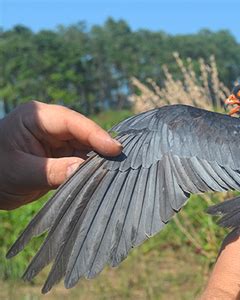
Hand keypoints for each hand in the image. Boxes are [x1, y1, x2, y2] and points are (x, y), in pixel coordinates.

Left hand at [0, 101, 121, 209]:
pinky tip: (103, 174)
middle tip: (122, 162)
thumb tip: (84, 168)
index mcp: (37, 117)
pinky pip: (82, 158)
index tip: (114, 149)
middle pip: (84, 132)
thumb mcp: (22, 173)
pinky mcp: (62, 154)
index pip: (72, 122)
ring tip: (116, 170)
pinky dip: (92, 167)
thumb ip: (54, 171)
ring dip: (99, 159)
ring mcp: (57, 139)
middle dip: (101, 147)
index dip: (96, 135)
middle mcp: (50, 124)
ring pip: (87, 146)